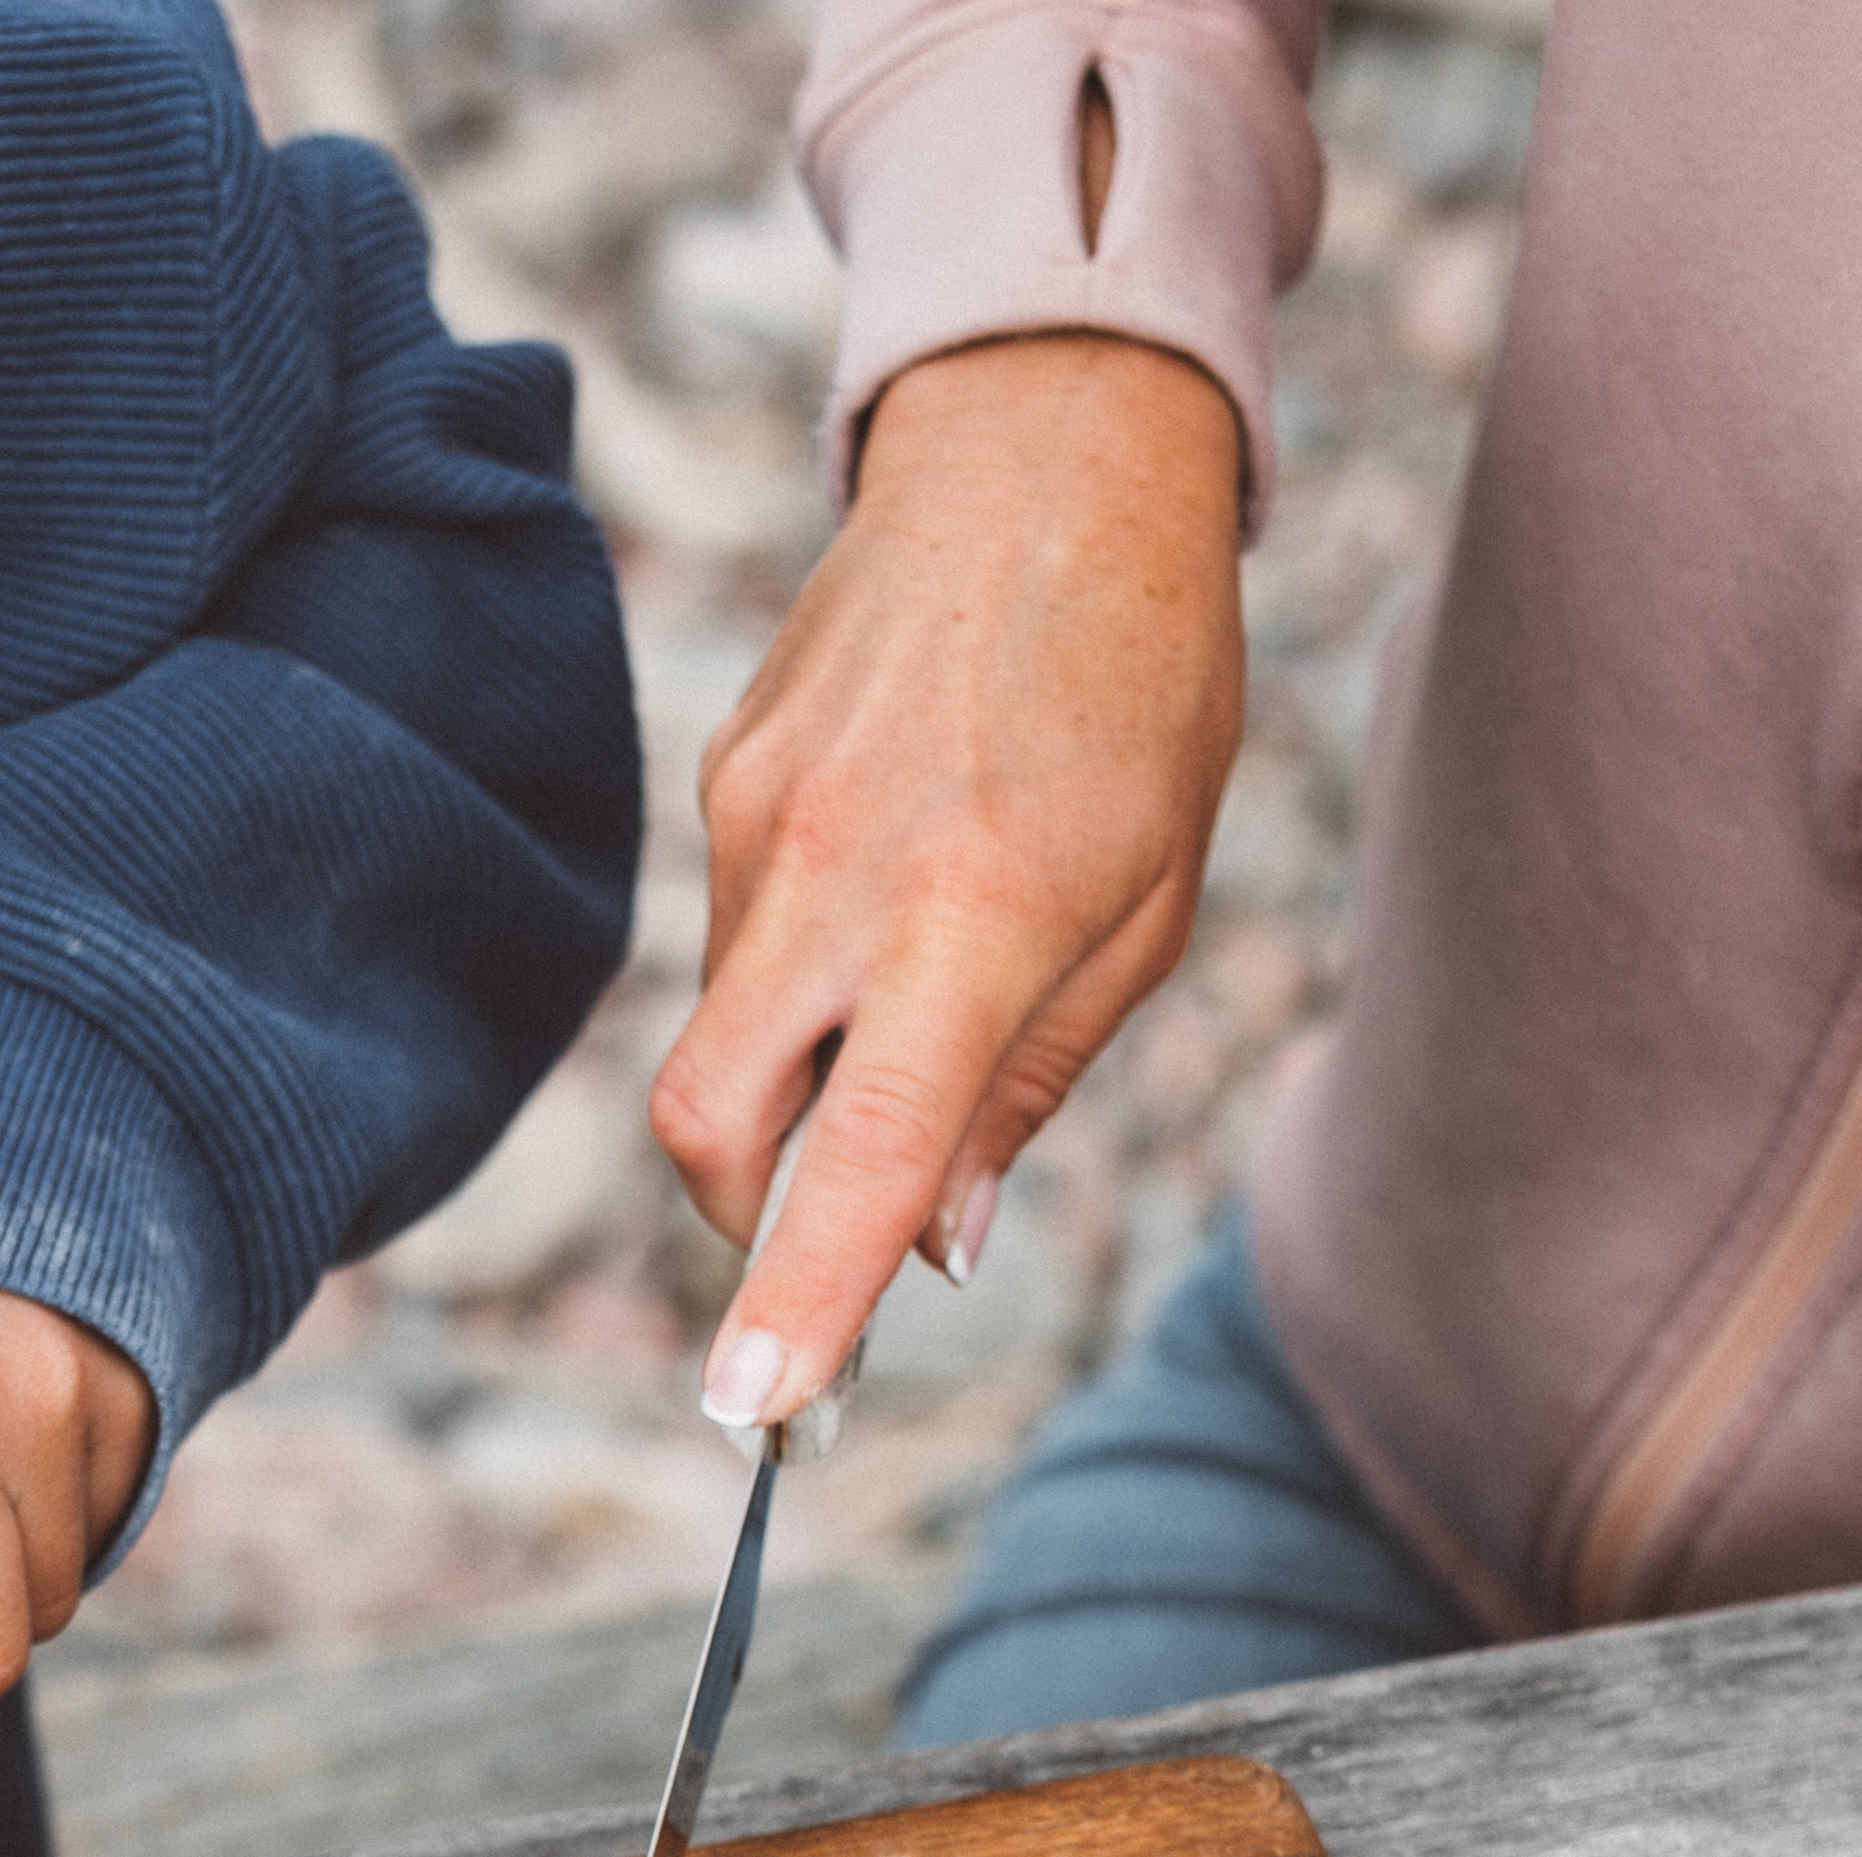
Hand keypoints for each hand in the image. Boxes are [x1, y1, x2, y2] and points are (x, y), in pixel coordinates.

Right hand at [649, 327, 1246, 1424]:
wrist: (1051, 445)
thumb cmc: (1141, 683)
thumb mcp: (1148, 903)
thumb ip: (1030, 1082)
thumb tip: (938, 1242)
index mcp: (969, 917)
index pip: (859, 1153)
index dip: (801, 1296)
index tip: (758, 1406)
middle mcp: (835, 871)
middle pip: (712, 1122)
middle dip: (750, 1217)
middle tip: (834, 1229)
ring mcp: (758, 816)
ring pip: (732, 1026)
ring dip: (805, 1061)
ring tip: (931, 954)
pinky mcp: (726, 771)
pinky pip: (741, 928)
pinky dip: (803, 960)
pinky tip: (901, 860)